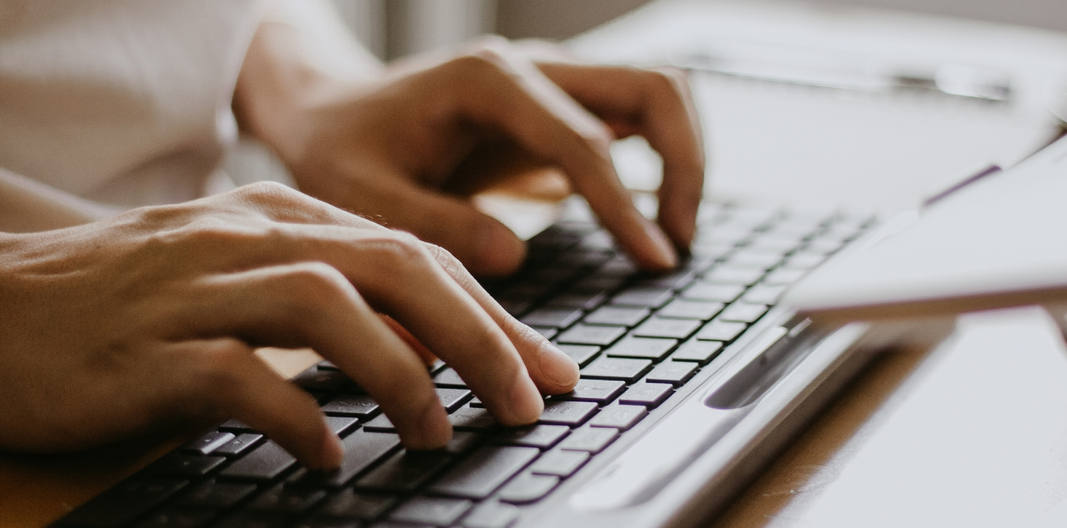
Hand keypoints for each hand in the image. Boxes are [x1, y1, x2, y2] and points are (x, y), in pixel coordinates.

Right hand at [0, 183, 578, 468]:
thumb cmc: (134, 303)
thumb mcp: (245, 280)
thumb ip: (333, 301)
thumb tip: (429, 351)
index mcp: (282, 218)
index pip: (415, 253)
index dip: (493, 313)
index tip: (546, 369)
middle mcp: (248, 236)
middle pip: (393, 266)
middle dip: (479, 335)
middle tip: (527, 402)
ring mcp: (195, 287)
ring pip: (327, 305)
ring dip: (401, 373)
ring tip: (437, 432)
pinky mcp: (144, 350)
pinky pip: (236, 376)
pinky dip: (296, 417)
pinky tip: (326, 459)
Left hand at [236, 35, 704, 275]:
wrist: (331, 112)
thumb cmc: (342, 151)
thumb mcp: (364, 195)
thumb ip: (435, 223)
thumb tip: (516, 254)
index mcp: (488, 82)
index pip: (586, 139)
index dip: (625, 205)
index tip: (653, 260)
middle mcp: (532, 68)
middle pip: (654, 87)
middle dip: (685, 164)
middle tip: (675, 244)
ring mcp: (552, 82)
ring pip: (658, 93)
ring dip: (684, 158)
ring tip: (670, 236)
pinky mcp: (557, 107)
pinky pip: (634, 118)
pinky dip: (659, 161)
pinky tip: (644, 221)